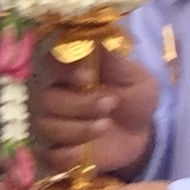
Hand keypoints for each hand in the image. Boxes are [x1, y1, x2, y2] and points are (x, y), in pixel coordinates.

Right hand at [33, 38, 158, 181]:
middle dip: (78, 104)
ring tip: (105, 127)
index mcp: (72, 71)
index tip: (88, 76)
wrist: (142, 134)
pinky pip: (47, 155)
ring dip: (76, 129)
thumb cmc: (135, 98)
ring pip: (47, 126)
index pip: (52, 63)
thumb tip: (100, 33)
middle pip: (47, 98)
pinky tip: (83, 154)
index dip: (64, 70)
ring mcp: (55, 124)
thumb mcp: (135, 77)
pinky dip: (64, 156)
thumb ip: (115, 60)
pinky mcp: (58, 151)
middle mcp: (58, 95)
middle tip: (109, 105)